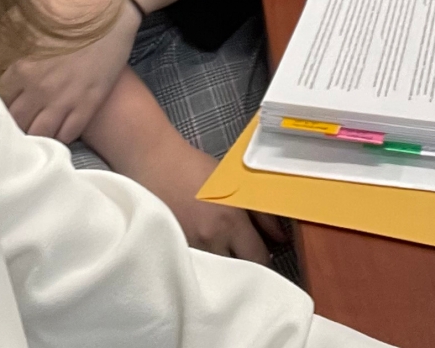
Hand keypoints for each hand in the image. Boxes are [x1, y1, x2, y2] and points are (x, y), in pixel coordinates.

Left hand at [0, 0, 140, 142]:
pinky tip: (58, 131)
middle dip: (14, 124)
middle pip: (16, 122)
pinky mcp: (89, 104)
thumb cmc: (68, 3)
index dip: (1, 104)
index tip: (5, 104)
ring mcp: (65, 99)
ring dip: (35, 135)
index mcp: (20, 67)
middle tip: (18, 121)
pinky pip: (68, 134)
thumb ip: (4, 36)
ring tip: (34, 132)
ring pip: (40, 134)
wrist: (111, 6)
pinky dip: (59, 137)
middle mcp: (38, 89)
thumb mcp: (25, 13)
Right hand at [126, 134, 284, 263]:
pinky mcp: (172, 248)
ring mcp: (190, 246)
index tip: (263, 256)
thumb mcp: (234, 181)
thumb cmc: (195, 167)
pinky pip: (194, 266)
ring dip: (222, 267)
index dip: (265, 261)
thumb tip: (281, 239)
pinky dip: (202, 264)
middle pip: (237, 272)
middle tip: (243, 257)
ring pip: (216, 273)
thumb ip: (261, 212)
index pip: (258, 258)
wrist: (154, 161)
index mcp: (230, 219)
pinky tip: (202, 253)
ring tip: (222, 254)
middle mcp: (211, 238)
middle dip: (244, 269)